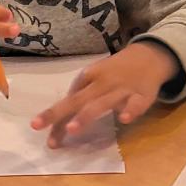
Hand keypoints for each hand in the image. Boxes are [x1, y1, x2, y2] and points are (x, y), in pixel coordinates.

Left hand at [30, 43, 177, 146]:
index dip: (52, 116)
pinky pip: (136, 103)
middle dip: (59, 114)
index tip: (37, 128)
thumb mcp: (94, 77)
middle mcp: (102, 83)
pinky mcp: (143, 95)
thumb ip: (81, 95)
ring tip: (72, 129)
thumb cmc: (115, 71)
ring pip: (102, 103)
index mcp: (88, 77)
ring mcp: (122, 89)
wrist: (149, 56)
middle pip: (78, 101)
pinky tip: (123, 119)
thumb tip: (61, 119)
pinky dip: (131, 110)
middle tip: (40, 128)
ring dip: (86, 116)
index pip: (68, 100)